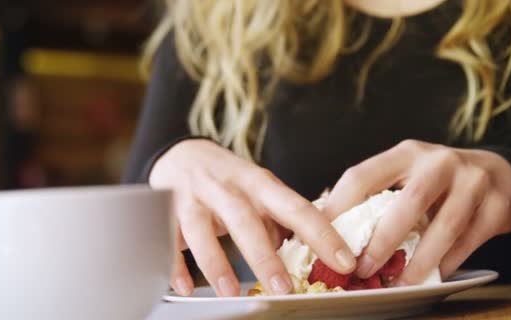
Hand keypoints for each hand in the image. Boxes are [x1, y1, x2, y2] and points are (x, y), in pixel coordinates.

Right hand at [149, 139, 355, 296]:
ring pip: (203, 230)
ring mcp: (195, 198)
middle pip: (246, 220)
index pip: (296, 207)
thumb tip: (306, 252)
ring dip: (217, 263)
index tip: (343, 260)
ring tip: (231, 292)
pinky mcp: (167, 212)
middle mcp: (228, 188)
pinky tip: (186, 288)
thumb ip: (279, 219)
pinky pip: (168, 240)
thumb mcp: (260, 190)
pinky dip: (174, 265)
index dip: (322, 234)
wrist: (183, 155)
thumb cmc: (230, 179)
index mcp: (260, 183)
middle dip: (265, 256)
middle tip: (284, 287)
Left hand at [323, 140, 510, 284]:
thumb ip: (377, 195)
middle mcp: (439, 162)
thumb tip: (334, 231)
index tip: (325, 239)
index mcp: (406, 154)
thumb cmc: (438, 180)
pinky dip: (446, 264)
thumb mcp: (407, 174)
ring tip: (397, 284)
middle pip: (408, 203)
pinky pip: (467, 242)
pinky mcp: (497, 205)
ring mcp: (472, 181)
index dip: (340, 207)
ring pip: (443, 228)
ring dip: (417, 262)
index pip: (363, 175)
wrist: (499, 174)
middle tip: (363, 270)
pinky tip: (430, 279)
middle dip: (383, 242)